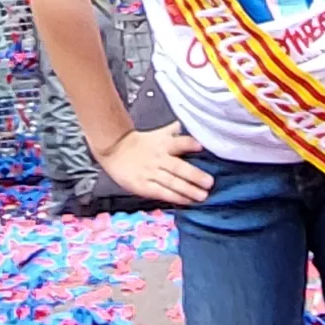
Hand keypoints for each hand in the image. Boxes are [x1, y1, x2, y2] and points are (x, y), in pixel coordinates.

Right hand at [94, 124, 213, 206]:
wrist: (115, 150)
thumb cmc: (141, 143)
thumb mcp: (158, 133)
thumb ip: (174, 131)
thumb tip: (190, 122)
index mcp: (163, 144)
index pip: (178, 142)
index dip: (189, 144)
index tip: (201, 147)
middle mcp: (159, 158)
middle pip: (177, 167)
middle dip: (194, 175)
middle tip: (209, 182)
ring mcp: (150, 173)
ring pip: (172, 182)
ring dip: (188, 190)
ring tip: (202, 196)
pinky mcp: (143, 186)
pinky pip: (162, 193)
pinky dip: (175, 198)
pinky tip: (187, 202)